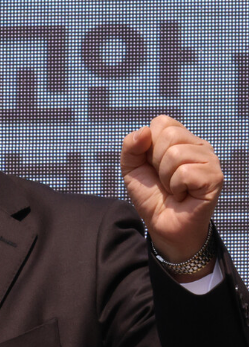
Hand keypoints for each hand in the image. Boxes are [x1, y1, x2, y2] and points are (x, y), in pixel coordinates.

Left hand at [120, 115, 222, 276]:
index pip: (162, 122)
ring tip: (173, 187)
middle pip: (169, 134)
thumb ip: (131, 146)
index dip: (148, 145)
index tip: (152, 164)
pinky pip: (186, 172)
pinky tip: (183, 194)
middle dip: (156, 161)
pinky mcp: (215, 177)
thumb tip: (144, 131)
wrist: (161, 224)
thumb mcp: (131, 168)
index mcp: (180, 139)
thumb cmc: (150, 195)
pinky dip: (176, 186)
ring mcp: (209, 160)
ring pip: (177, 153)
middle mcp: (197, 145)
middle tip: (163, 178)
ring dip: (166, 176)